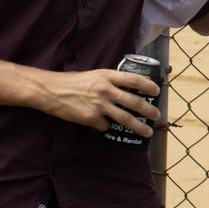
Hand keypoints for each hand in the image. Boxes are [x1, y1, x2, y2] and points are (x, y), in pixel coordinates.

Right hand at [40, 69, 160, 135]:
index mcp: (107, 75)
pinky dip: (105, 126)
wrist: (51, 91)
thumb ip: (110, 81)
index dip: (148, 86)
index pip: (134, 79)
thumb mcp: (94, 75)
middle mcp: (106, 90)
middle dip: (148, 111)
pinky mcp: (91, 118)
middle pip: (134, 102)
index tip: (157, 91)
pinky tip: (101, 124)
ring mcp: (99, 105)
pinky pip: (104, 126)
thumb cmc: (72, 82)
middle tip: (157, 116)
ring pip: (125, 119)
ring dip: (138, 127)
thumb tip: (126, 89)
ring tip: (146, 132)